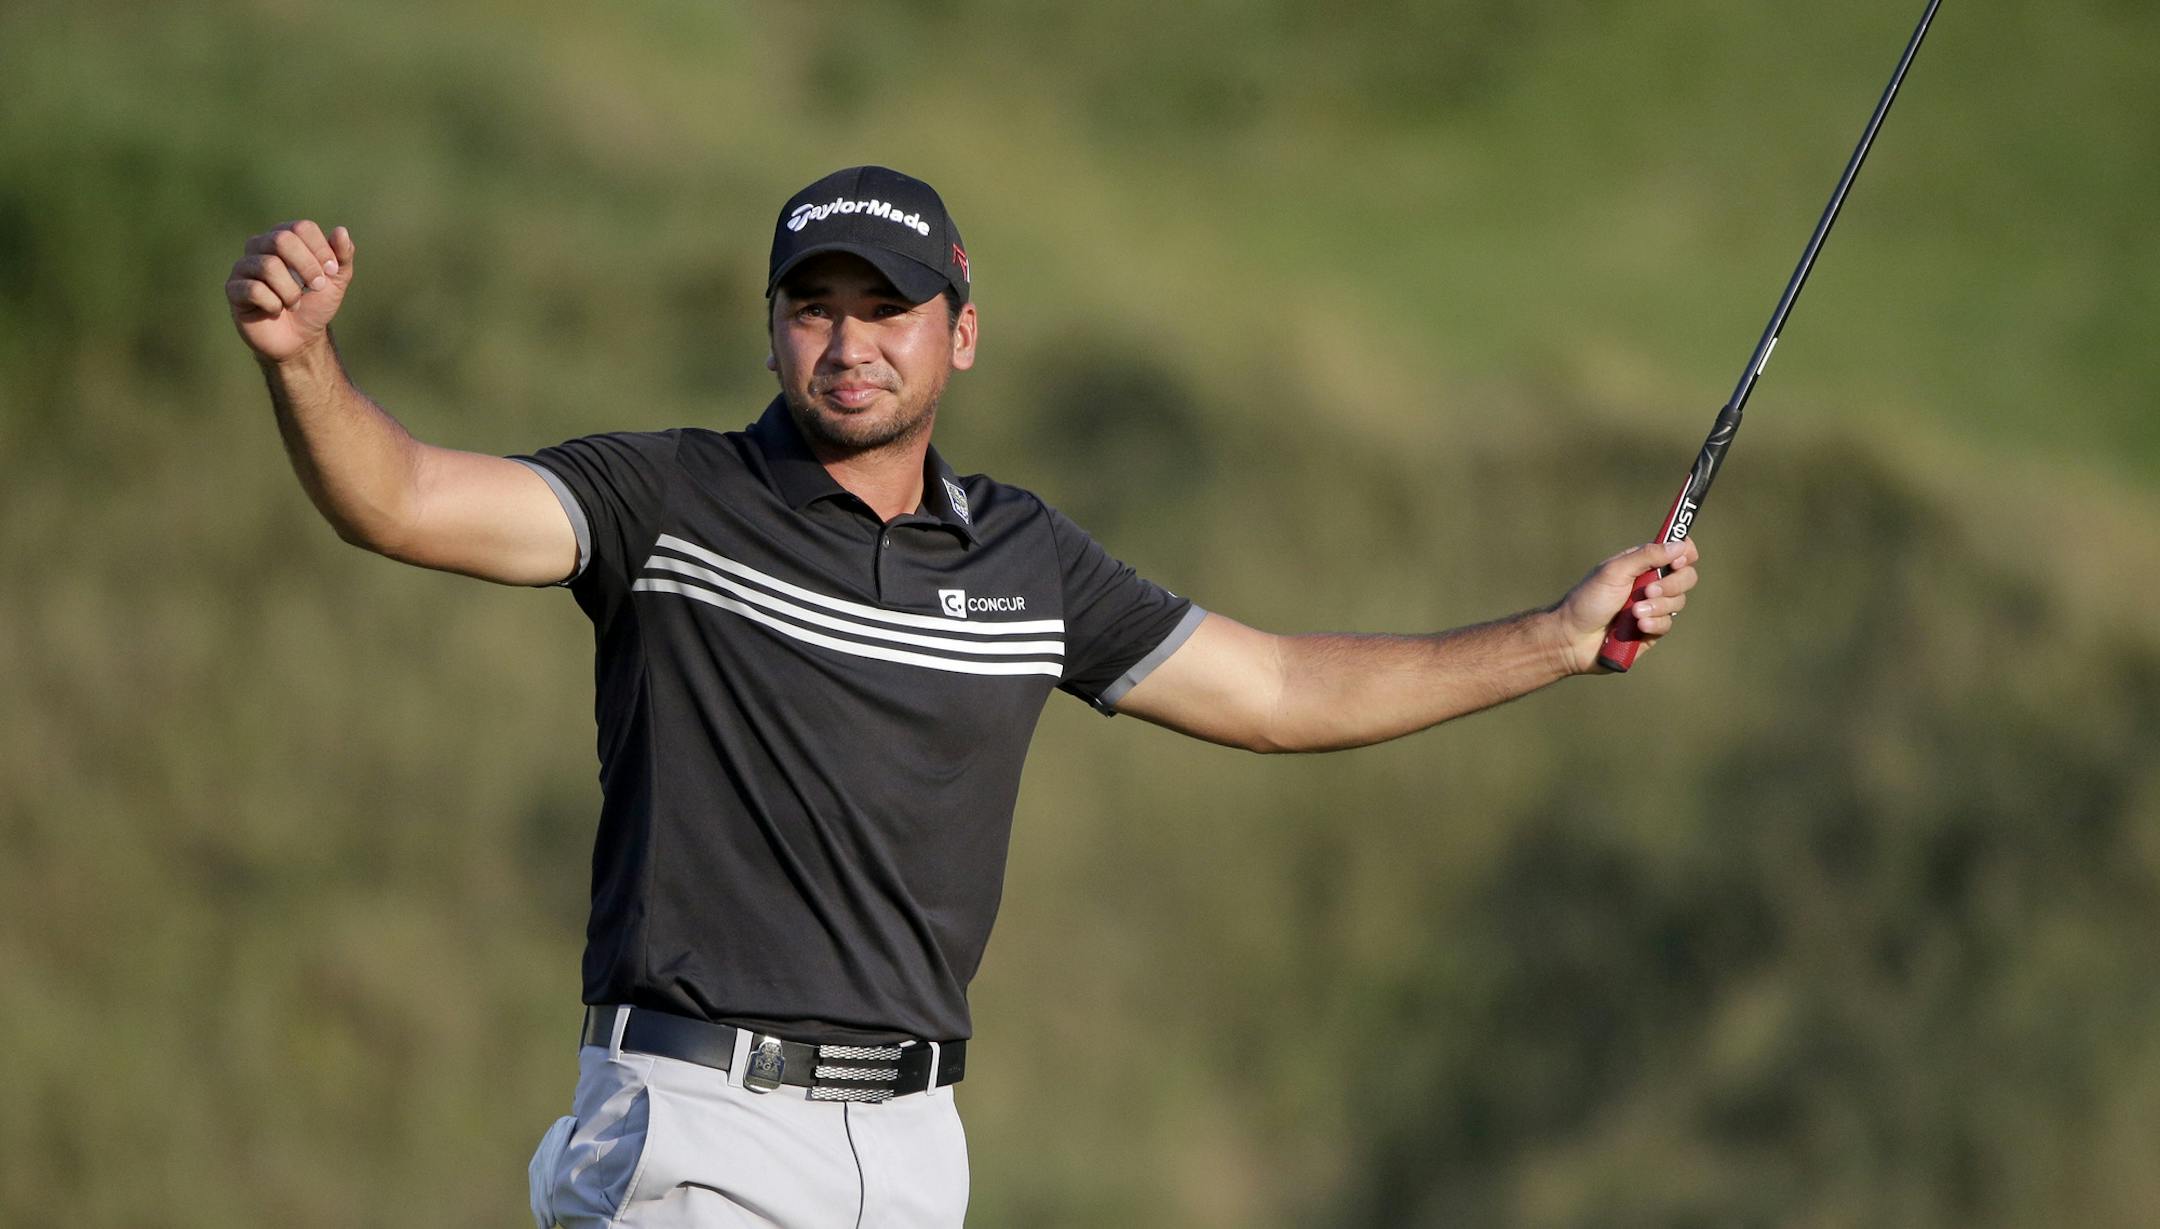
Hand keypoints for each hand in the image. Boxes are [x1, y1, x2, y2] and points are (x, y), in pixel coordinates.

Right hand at [226, 220, 354, 363]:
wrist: (300, 339)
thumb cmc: (315, 303)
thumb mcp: (337, 280)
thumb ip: (342, 255)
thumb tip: (341, 231)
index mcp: (285, 236)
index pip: (301, 228)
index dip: (321, 251)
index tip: (331, 272)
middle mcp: (260, 245)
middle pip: (281, 240)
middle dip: (306, 267)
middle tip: (316, 287)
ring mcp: (244, 266)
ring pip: (268, 266)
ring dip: (291, 291)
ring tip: (294, 303)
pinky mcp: (233, 289)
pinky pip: (253, 289)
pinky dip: (273, 304)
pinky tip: (276, 310)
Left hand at [1548, 538, 1701, 674]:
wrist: (1572, 638)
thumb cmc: (1588, 600)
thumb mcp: (1614, 572)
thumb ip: (1647, 556)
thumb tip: (1680, 544)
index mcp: (1641, 564)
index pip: (1677, 552)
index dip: (1684, 554)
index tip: (1677, 562)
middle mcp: (1650, 583)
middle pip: (1686, 577)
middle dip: (1672, 585)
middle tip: (1648, 591)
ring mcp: (1653, 607)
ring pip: (1678, 602)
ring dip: (1657, 607)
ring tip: (1633, 613)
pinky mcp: (1651, 630)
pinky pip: (1667, 625)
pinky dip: (1654, 624)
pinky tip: (1637, 626)